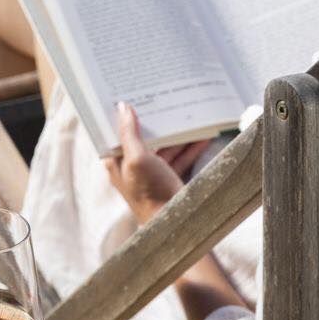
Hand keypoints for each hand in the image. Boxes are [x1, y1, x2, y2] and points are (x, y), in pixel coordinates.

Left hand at [103, 102, 208, 224]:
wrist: (173, 222)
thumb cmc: (149, 192)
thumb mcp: (137, 158)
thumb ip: (129, 133)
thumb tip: (123, 108)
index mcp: (116, 162)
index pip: (116, 133)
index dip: (122, 116)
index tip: (131, 97)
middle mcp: (131, 167)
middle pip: (143, 138)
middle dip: (155, 121)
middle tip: (165, 99)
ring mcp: (150, 174)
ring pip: (164, 147)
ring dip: (177, 134)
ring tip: (189, 115)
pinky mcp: (167, 179)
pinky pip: (178, 158)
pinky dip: (189, 148)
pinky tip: (202, 136)